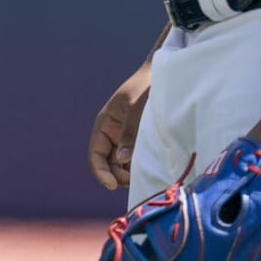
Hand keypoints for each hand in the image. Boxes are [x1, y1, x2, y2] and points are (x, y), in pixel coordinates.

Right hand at [88, 63, 151, 189]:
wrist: (164, 75)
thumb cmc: (146, 86)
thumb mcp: (136, 108)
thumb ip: (130, 133)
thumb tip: (122, 160)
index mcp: (105, 124)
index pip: (96, 155)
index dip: (101, 172)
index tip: (112, 185)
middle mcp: (113, 135)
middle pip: (108, 165)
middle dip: (117, 175)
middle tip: (134, 179)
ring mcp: (126, 139)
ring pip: (121, 166)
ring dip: (128, 174)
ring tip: (143, 173)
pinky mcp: (140, 142)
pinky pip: (134, 161)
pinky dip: (138, 168)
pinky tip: (149, 167)